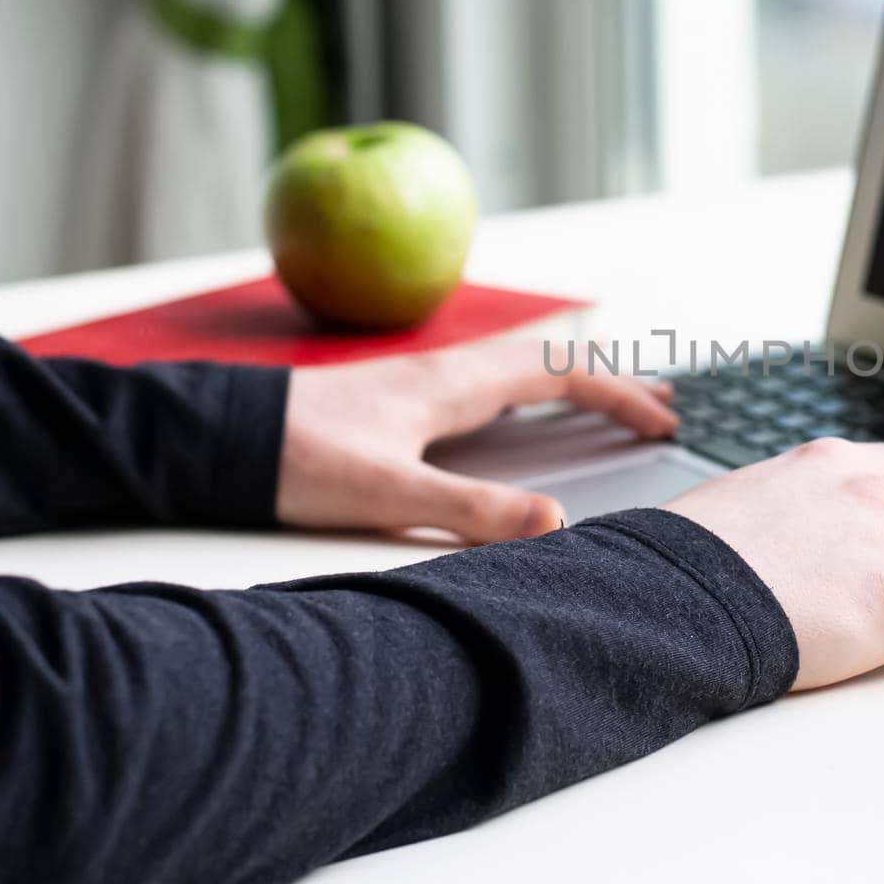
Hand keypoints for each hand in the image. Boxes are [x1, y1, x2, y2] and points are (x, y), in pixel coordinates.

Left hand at [277, 338, 676, 542]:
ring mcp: (427, 379)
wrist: (219, 437)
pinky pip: (495, 380)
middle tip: (663, 404)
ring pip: (523, 367)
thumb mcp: (389, 494)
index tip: (664, 424)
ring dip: (577, 379)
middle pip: (553, 360)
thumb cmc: (299, 459)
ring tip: (614, 397)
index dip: (621, 395)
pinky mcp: (404, 395)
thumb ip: (473, 512)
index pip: (563, 373)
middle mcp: (449, 370)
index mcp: (456, 383)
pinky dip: (536, 388)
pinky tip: (524, 411)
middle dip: (614, 381)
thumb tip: (558, 523)